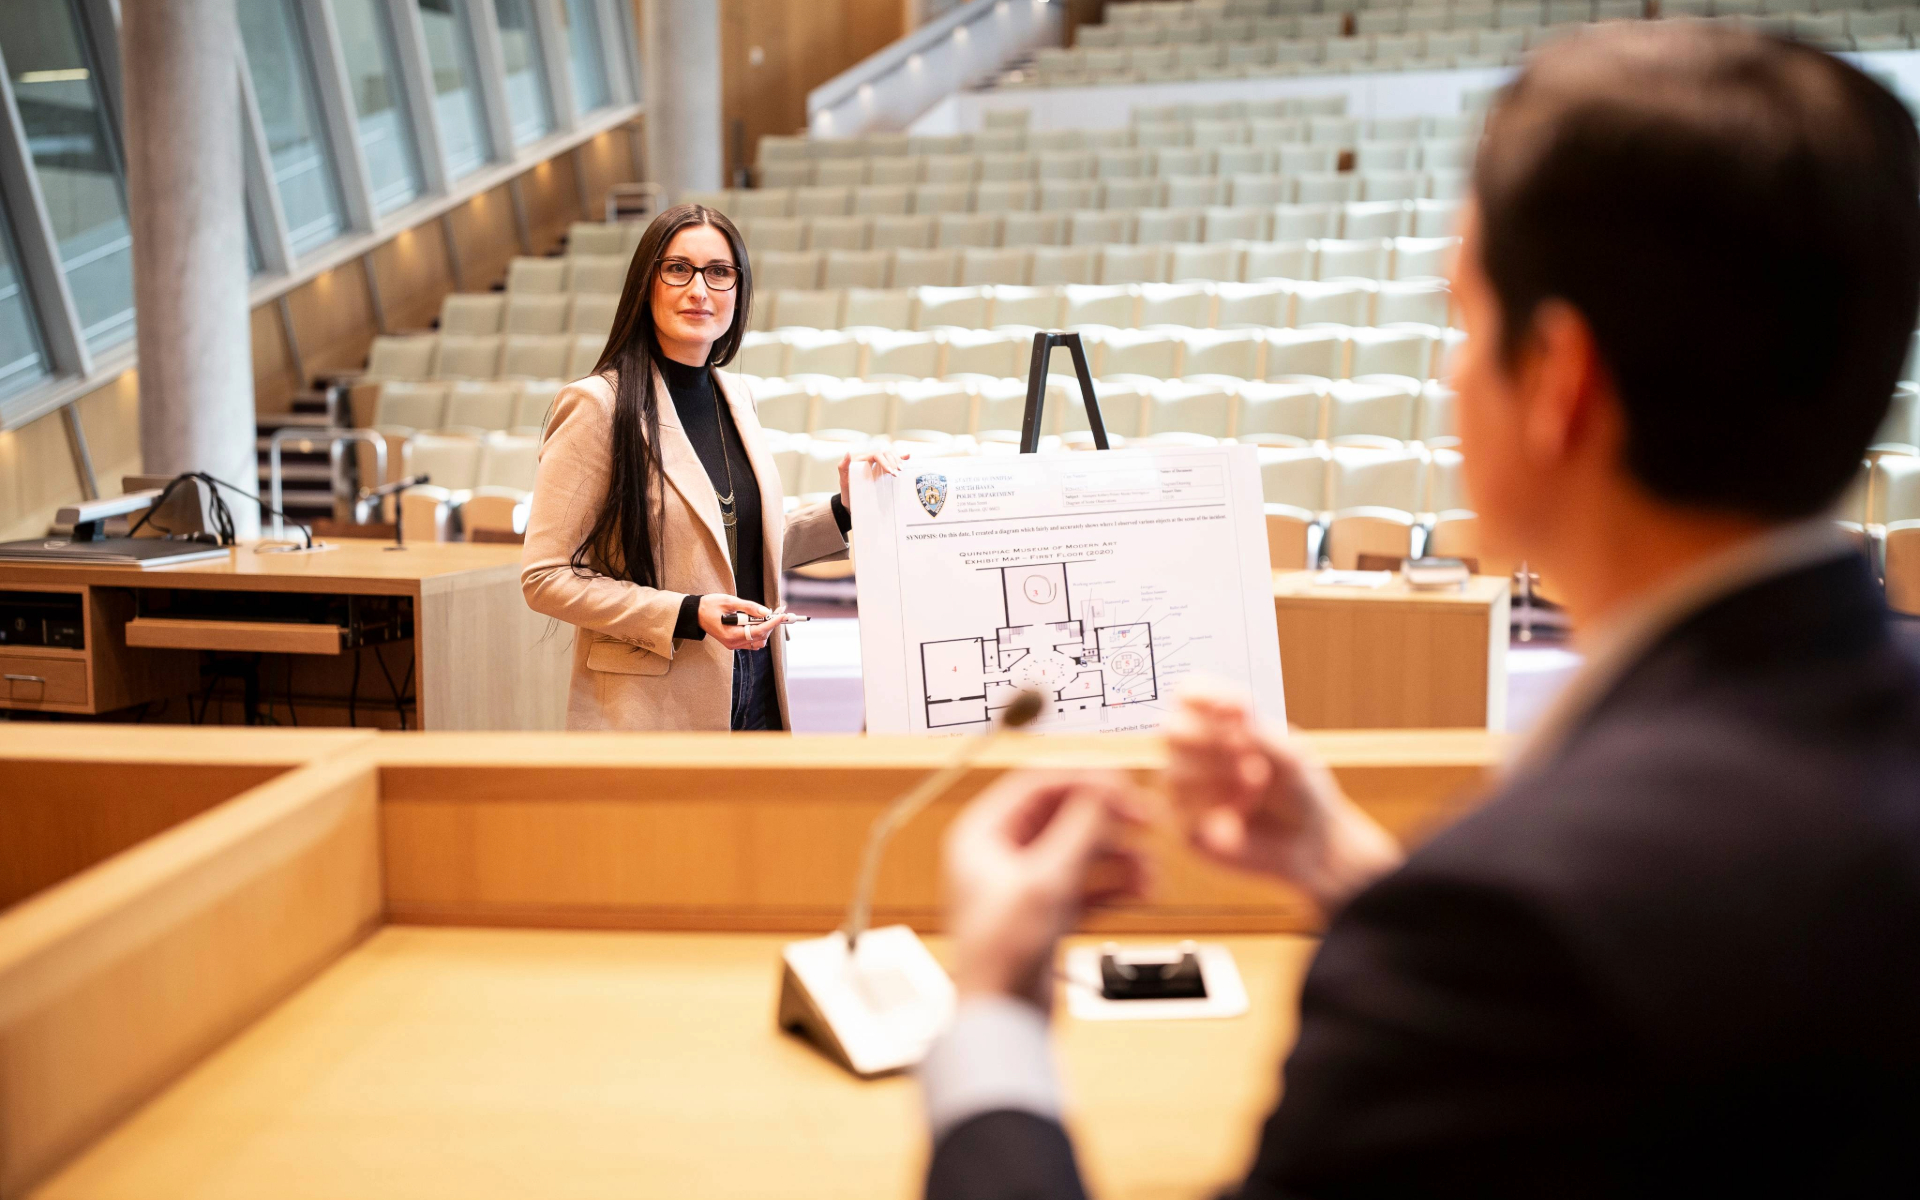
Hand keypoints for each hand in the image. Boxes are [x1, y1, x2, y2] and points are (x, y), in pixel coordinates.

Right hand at [697, 594, 788, 650]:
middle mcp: (734, 643)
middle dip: (771, 624)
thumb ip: (749, 607)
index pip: (758, 631)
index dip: (773, 623)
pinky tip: (758, 620)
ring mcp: (734, 644)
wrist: (695, 614)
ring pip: (758, 641)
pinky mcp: (734, 642)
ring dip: (765, 628)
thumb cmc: (709, 606)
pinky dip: (758, 631)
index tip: (783, 615)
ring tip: (767, 615)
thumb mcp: (729, 602)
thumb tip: (766, 612)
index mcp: (731, 634)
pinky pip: (752, 640)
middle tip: (778, 611)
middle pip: (761, 637)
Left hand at [839, 445, 908, 510]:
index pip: (876, 455)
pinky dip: (900, 458)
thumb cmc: (847, 493)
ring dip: (898, 460)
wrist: (852, 505)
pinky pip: (892, 463)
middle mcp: (871, 461)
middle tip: (897, 474)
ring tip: (901, 470)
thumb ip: (843, 468)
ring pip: (890, 456)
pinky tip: (908, 457)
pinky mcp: (883, 472)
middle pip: (885, 454)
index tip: (890, 471)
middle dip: (893, 462)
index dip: (885, 461)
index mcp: (862, 461)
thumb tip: (848, 453)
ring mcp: (878, 466)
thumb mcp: (843, 482)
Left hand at [943, 771, 1150, 1009]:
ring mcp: (1023, 885)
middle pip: (1062, 816)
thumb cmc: (1000, 956)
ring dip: (1118, 855)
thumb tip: (1103, 788)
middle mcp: (999, 855)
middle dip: (1107, 820)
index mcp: (981, 836)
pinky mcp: (1044, 914)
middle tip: (1146, 820)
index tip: (1122, 786)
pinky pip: (1085, 885)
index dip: (1084, 781)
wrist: (1002, 1021)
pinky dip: (1113, 884)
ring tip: (1149, 867)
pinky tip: (1141, 888)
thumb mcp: (1045, 881)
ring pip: (1079, 851)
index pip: (1037, 785)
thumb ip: (1079, 829)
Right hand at [1164, 690, 1402, 914]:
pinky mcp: (1185, 826)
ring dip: (1220, 775)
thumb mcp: (1289, 756)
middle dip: (1212, 739)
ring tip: (1256, 784)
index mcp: (1217, 723)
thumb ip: (1257, 733)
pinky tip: (1240, 812)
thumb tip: (1230, 710)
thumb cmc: (1299, 790)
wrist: (1310, 842)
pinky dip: (1215, 808)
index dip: (1204, 695)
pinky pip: (1182, 811)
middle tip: (1247, 751)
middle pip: (1171, 728)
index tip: (1241, 708)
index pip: (1187, 693)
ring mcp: (1184, 789)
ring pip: (1175, 771)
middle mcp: (1193, 752)